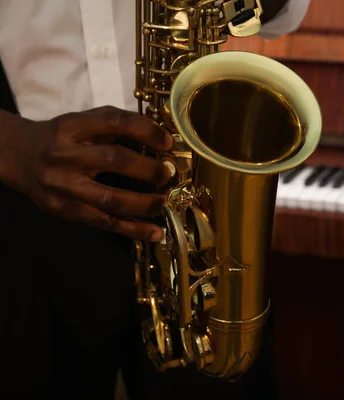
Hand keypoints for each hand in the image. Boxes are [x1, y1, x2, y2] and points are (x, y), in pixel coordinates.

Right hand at [2, 106, 173, 241]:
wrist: (17, 156)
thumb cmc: (61, 138)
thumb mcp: (81, 122)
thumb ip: (115, 127)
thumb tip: (161, 139)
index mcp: (71, 126)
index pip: (113, 122)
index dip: (145, 130)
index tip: (168, 142)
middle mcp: (63, 154)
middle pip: (113, 160)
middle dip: (147, 169)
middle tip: (167, 174)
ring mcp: (61, 185)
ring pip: (109, 198)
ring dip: (144, 204)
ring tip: (164, 204)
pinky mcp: (63, 209)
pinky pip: (102, 222)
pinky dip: (131, 229)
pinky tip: (153, 232)